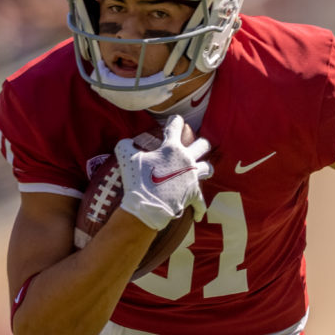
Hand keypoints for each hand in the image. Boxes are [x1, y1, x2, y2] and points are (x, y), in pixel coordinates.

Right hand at [115, 115, 212, 230]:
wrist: (147, 206)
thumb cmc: (137, 180)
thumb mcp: (126, 157)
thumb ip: (126, 144)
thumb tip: (126, 141)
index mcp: (172, 148)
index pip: (176, 126)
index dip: (175, 121)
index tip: (175, 120)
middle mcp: (186, 160)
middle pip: (202, 145)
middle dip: (200, 144)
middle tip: (195, 145)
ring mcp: (193, 178)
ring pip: (208, 168)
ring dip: (206, 168)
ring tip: (203, 170)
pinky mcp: (194, 195)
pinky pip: (201, 203)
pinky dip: (199, 208)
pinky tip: (198, 214)